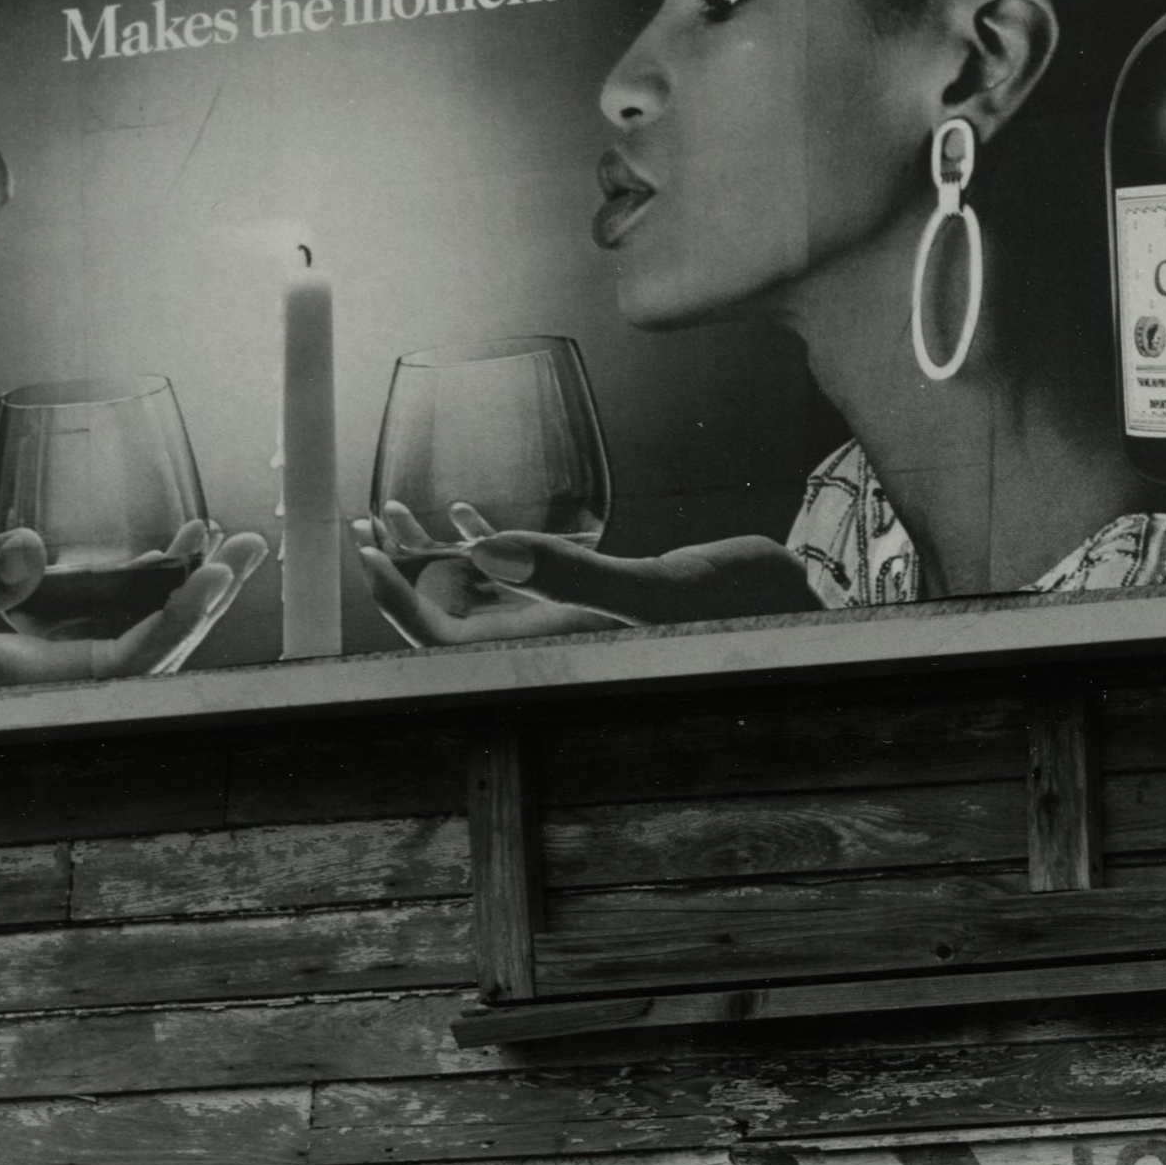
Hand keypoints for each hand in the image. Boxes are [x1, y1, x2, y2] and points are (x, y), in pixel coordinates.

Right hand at [0, 520, 267, 702]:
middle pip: (158, 645)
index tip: (218, 573)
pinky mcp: (39, 655)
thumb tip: (27, 547)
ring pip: (138, 633)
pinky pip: (106, 626)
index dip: (182, 614)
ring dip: (178, 587)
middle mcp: (60, 686)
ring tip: (216, 536)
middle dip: (207, 592)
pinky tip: (158, 555)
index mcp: (40, 689)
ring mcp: (54, 672)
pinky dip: (136, 590)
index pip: (137, 656)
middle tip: (253, 545)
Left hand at [355, 500, 819, 647]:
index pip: (446, 642)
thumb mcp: (660, 588)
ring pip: (476, 598)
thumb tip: (485, 551)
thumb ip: (574, 575)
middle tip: (367, 527)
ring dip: (433, 556)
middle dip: (400, 573)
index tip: (367, 552)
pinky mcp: (592, 602)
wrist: (798, 608)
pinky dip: (488, 548)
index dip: (396, 601)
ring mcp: (571, 623)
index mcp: (561, 650)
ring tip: (399, 514)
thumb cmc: (745, 607)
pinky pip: (518, 582)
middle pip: (448, 620)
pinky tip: (467, 516)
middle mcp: (556, 642)